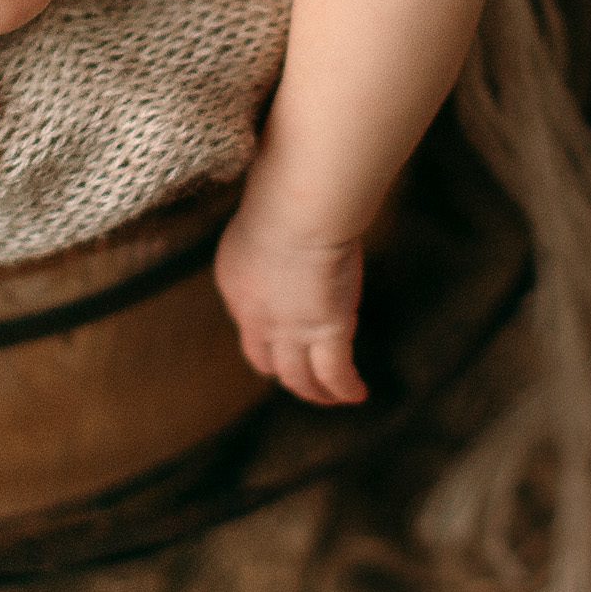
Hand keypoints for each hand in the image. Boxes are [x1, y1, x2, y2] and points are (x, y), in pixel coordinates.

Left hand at [213, 212, 367, 405]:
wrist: (298, 210)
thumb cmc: (282, 193)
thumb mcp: (259, 216)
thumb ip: (265, 232)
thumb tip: (274, 215)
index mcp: (234, 285)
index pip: (247, 324)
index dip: (265, 336)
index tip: (281, 335)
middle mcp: (254, 317)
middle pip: (265, 360)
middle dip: (283, 372)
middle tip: (300, 378)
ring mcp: (289, 329)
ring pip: (299, 378)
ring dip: (315, 391)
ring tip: (330, 397)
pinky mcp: (326, 332)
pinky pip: (335, 374)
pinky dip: (344, 388)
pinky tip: (356, 394)